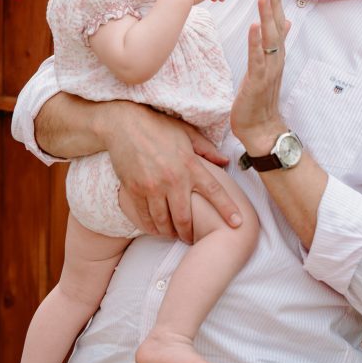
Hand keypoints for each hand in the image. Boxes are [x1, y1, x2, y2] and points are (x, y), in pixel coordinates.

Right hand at [95, 101, 240, 241]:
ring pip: (164, 222)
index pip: (213, 191)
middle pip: (185, 218)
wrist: (124, 124)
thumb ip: (207, 149)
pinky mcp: (134, 191)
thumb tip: (226, 162)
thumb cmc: (158, 126)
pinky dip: (152, 227)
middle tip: (191, 238)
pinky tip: (156, 229)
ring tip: (173, 234)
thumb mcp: (187, 133)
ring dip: (170, 233)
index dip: (227, 209)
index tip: (237, 223)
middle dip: (189, 233)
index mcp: (189, 164)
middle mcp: (172, 179)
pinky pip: (144, 218)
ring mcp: (152, 187)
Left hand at [230, 0, 289, 152]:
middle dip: (274, 2)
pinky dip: (256, 42)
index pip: (278, 22)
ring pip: (270, 39)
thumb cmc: (262, 97)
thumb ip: (277, 43)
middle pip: (277, 26)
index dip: (276, 1)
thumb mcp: (270, 65)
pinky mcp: (258, 80)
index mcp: (277, 54)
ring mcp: (269, 69)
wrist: (261, 128)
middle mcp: (276, 58)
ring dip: (267, 18)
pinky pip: (258, 58)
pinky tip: (254, 27)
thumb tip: (286, 22)